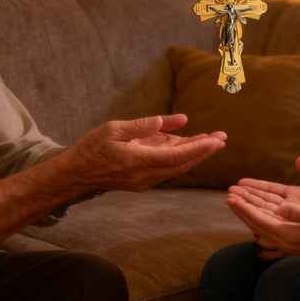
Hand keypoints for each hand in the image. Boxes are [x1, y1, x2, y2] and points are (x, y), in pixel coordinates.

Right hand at [68, 114, 224, 190]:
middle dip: (204, 151)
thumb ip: (145, 125)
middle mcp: (144, 175)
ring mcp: (144, 181)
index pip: (175, 156)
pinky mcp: (143, 180)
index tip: (216, 140)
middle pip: (182, 164)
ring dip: (196, 154)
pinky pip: (168, 168)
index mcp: (137, 161)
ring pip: (177, 167)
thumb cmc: (92, 147)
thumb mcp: (116, 129)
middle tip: (223, 137)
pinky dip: (182, 156)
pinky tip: (193, 144)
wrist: (76, 174)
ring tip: (214, 139)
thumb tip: (175, 120)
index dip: (198, 148)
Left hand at [226, 187, 299, 261]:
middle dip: (241, 208)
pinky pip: (270, 225)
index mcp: (289, 235)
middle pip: (256, 222)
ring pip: (262, 223)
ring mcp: (288, 239)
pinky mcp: (292, 237)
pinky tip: (254, 209)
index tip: (230, 197)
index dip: (244, 208)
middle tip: (227, 194)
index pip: (259, 220)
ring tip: (236, 199)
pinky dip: (259, 215)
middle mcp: (285, 239)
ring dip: (248, 210)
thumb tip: (281, 207)